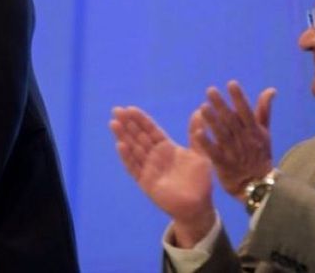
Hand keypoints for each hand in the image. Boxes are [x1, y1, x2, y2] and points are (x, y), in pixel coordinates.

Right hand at [110, 106, 215, 245]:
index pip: (150, 130)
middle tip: (116, 110)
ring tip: (114, 124)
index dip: (140, 119)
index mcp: (166, 147)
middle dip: (127, 124)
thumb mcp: (201, 154)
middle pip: (138, 136)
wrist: (198, 206)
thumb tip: (200, 110)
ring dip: (123, 136)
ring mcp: (148, 168)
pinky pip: (134, 168)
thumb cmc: (200, 181)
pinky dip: (127, 157)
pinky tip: (120, 145)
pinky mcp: (145, 182)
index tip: (130, 108)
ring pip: (133, 149)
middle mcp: (154, 156)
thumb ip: (196, 134)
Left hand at [193, 80, 275, 200]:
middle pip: (231, 121)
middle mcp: (245, 140)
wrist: (259, 186)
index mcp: (254, 132)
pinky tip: (198, 132)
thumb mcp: (264, 133)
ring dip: (213, 121)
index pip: (246, 112)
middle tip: (210, 90)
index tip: (231, 84)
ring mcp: (234, 153)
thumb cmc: (259, 154)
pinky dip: (207, 143)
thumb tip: (270, 90)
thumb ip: (264, 111)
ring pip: (223, 135)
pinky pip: (215, 153)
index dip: (239, 98)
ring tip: (202, 107)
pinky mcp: (224, 165)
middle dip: (221, 105)